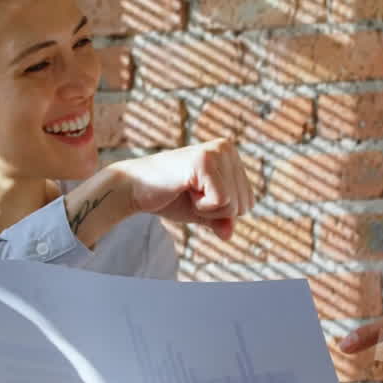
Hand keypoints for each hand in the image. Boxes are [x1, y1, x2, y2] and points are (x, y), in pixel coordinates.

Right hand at [114, 138, 254, 239]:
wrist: (133, 189)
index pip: (248, 201)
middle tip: (189, 193)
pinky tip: (184, 188)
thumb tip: (229, 235)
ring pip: (234, 205)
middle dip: (216, 211)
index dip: (222, 211)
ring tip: (186, 189)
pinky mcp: (204, 162)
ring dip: (207, 208)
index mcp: (231, 155)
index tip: (197, 195)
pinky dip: (201, 206)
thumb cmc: (168, 197)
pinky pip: (221, 201)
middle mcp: (227, 148)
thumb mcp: (202, 212)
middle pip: (244, 204)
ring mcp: (216, 152)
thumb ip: (221, 221)